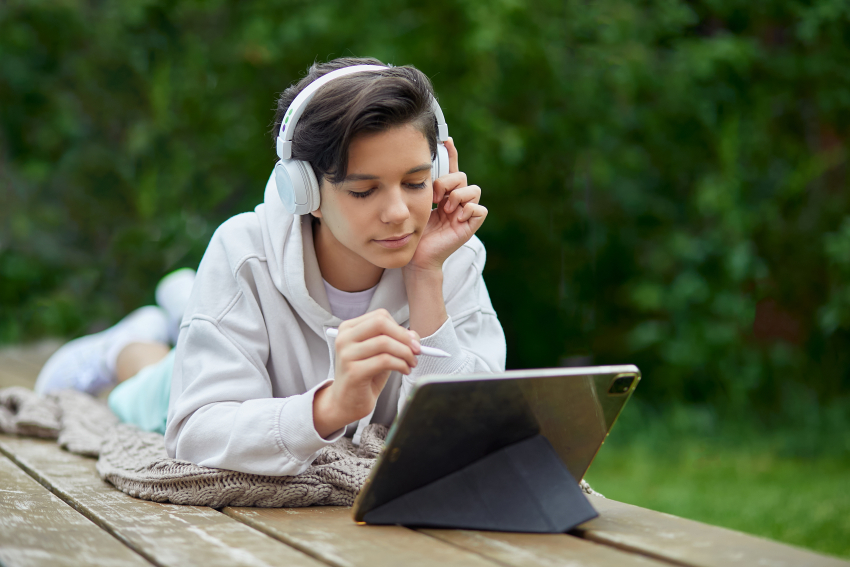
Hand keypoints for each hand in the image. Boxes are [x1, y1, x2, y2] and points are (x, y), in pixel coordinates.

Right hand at [313, 309, 420, 437]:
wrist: (346, 403)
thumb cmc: (364, 376)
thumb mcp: (380, 354)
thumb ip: (394, 341)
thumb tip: (414, 335)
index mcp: (348, 329)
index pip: (380, 316)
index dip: (400, 328)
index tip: (413, 341)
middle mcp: (344, 338)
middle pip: (381, 323)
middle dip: (403, 336)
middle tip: (416, 350)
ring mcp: (347, 354)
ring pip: (384, 342)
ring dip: (405, 353)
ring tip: (410, 363)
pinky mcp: (353, 371)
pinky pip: (384, 361)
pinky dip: (400, 364)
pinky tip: (404, 370)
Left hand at [407, 138, 487, 272]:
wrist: (418, 255)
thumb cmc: (415, 233)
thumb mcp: (417, 203)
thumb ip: (423, 187)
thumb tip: (421, 166)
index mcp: (443, 195)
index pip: (451, 170)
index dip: (451, 154)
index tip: (446, 139)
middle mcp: (456, 202)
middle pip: (461, 177)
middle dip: (448, 182)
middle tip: (435, 197)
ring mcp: (464, 213)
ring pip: (473, 189)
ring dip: (458, 196)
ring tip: (445, 209)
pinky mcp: (471, 225)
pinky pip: (479, 208)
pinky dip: (468, 209)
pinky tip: (455, 217)